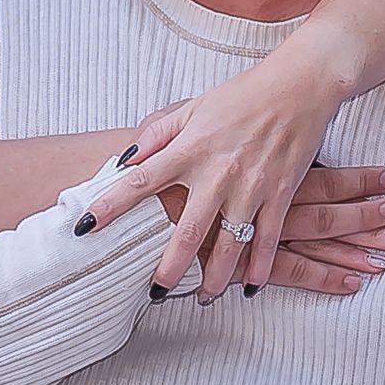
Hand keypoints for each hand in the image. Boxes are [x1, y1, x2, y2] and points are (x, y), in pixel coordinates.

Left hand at [87, 55, 384, 297]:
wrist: (299, 86)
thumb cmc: (242, 96)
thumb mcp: (192, 107)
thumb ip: (156, 134)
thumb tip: (124, 161)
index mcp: (190, 149)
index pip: (140, 181)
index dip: (110, 205)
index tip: (86, 227)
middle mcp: (218, 173)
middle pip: (187, 232)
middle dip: (169, 269)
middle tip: (155, 293)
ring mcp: (251, 187)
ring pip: (229, 245)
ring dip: (215, 278)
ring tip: (203, 297)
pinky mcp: (281, 194)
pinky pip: (268, 239)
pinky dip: (259, 267)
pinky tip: (249, 287)